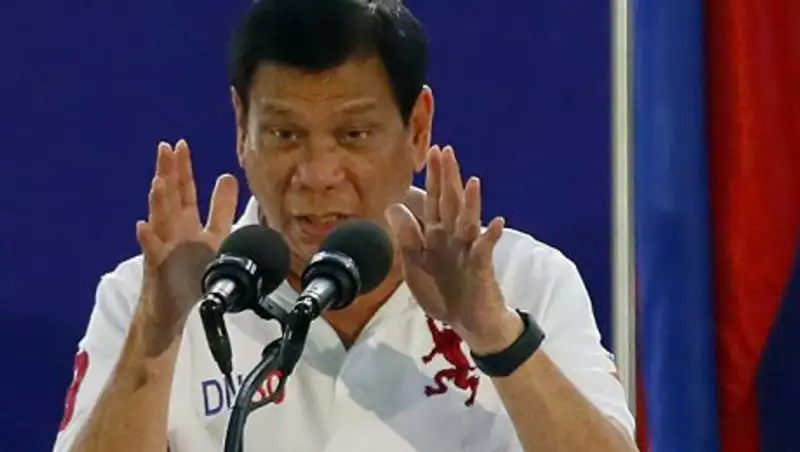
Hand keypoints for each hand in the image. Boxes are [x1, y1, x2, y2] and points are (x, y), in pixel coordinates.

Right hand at [135, 140, 238, 329]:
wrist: (175, 308)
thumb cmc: (191, 273)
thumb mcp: (214, 236)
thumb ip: (221, 208)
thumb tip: (227, 176)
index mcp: (186, 223)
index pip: (184, 190)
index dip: (183, 169)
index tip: (181, 145)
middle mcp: (172, 231)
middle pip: (169, 198)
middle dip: (168, 174)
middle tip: (165, 149)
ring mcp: (163, 248)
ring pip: (159, 220)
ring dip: (158, 201)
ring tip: (159, 182)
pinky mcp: (158, 269)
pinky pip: (152, 253)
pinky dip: (147, 239)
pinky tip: (143, 227)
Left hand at [385, 146, 521, 351]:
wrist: (467, 322)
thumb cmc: (443, 292)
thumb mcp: (415, 265)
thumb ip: (406, 237)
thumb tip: (393, 205)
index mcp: (437, 235)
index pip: (434, 201)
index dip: (433, 178)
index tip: (430, 152)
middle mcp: (453, 237)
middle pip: (450, 203)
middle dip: (447, 178)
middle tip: (445, 150)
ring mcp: (469, 250)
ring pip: (468, 222)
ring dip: (470, 202)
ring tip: (471, 181)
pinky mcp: (481, 267)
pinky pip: (486, 250)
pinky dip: (491, 236)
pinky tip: (497, 222)